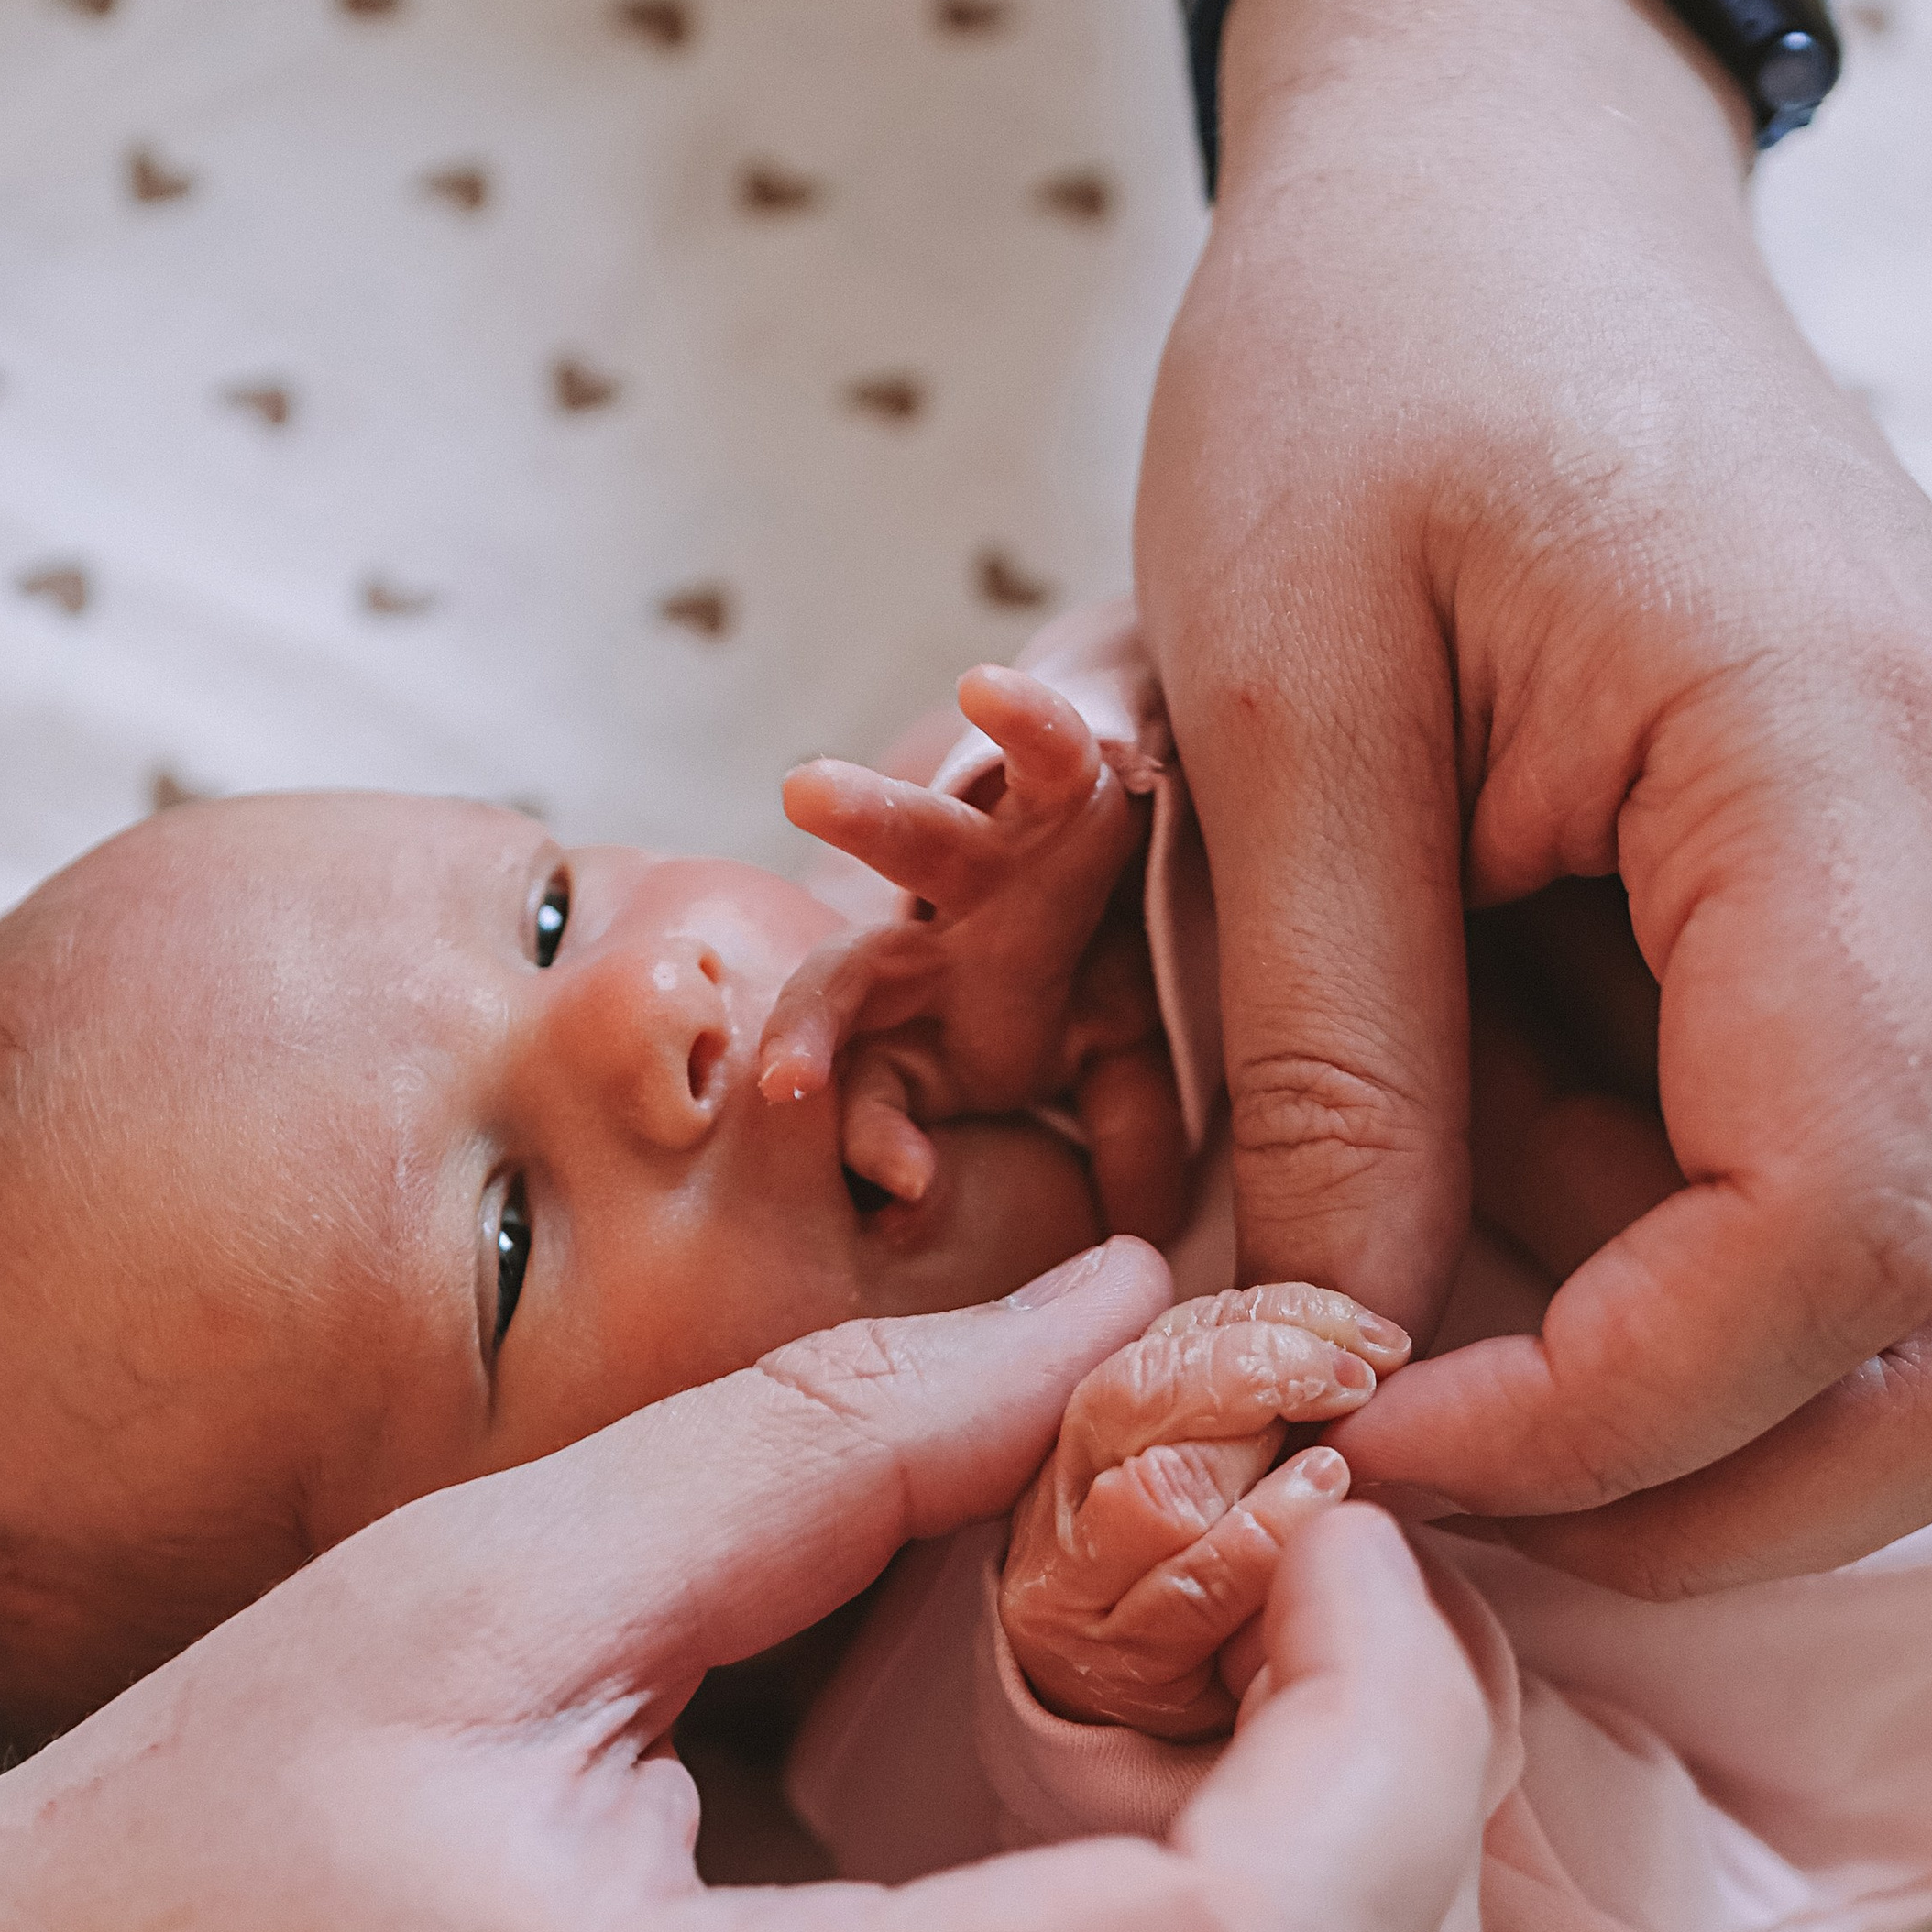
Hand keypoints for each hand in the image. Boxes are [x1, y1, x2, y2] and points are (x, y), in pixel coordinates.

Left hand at [765, 663, 1190, 1241]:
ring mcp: (988, 853)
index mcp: (942, 1028)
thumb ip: (1121, 1145)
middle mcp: (942, 941)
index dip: (881, 1143)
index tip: (905, 1193)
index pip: (879, 1097)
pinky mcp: (1051, 772)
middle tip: (783, 1085)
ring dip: (862, 818)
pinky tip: (988, 690)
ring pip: (912, 840)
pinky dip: (1019, 719)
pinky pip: (1039, 745)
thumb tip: (1143, 1241)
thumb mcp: (1115, 1069)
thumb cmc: (1113, 957)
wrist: (1149, 803)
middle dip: (809, 1029)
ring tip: (800, 792)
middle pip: (851, 982)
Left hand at [1136, 0, 1931, 1592]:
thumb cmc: (1374, 382)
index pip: (1834, 1239)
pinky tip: (1517, 1177)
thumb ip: (1330, 1064)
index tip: (1359, 1436)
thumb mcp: (1279, 707)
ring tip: (1448, 1276)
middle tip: (1427, 1472)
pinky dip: (1701, 1296)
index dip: (1602, 1419)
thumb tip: (1327, 1373)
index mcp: (1846, 766)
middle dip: (1704, 1495)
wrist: (1505, 205)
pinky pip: (1893, 1224)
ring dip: (1704, 1408)